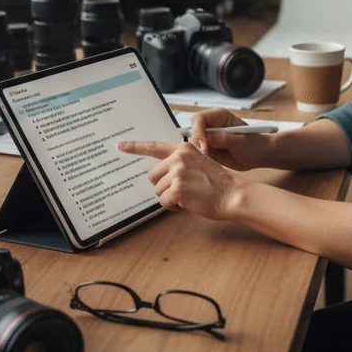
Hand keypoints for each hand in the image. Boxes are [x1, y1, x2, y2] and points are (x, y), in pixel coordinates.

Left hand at [117, 139, 242, 219]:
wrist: (231, 194)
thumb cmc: (217, 183)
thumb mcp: (199, 163)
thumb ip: (180, 163)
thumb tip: (162, 174)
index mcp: (183, 149)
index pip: (155, 146)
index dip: (135, 147)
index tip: (120, 145)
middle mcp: (178, 157)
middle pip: (153, 176)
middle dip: (164, 186)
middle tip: (184, 189)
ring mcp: (177, 172)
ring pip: (158, 191)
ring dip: (170, 197)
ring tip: (190, 195)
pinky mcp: (177, 188)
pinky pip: (163, 202)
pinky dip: (173, 207)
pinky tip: (189, 203)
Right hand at [188, 109, 273, 171]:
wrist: (260, 156)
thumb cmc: (254, 145)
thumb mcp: (240, 142)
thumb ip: (222, 138)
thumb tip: (205, 139)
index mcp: (219, 116)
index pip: (199, 119)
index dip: (198, 131)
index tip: (205, 146)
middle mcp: (211, 125)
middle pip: (192, 131)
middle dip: (197, 143)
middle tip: (208, 154)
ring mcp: (209, 138)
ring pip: (193, 144)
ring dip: (199, 152)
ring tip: (214, 158)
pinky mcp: (209, 150)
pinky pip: (198, 154)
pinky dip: (202, 159)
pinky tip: (213, 162)